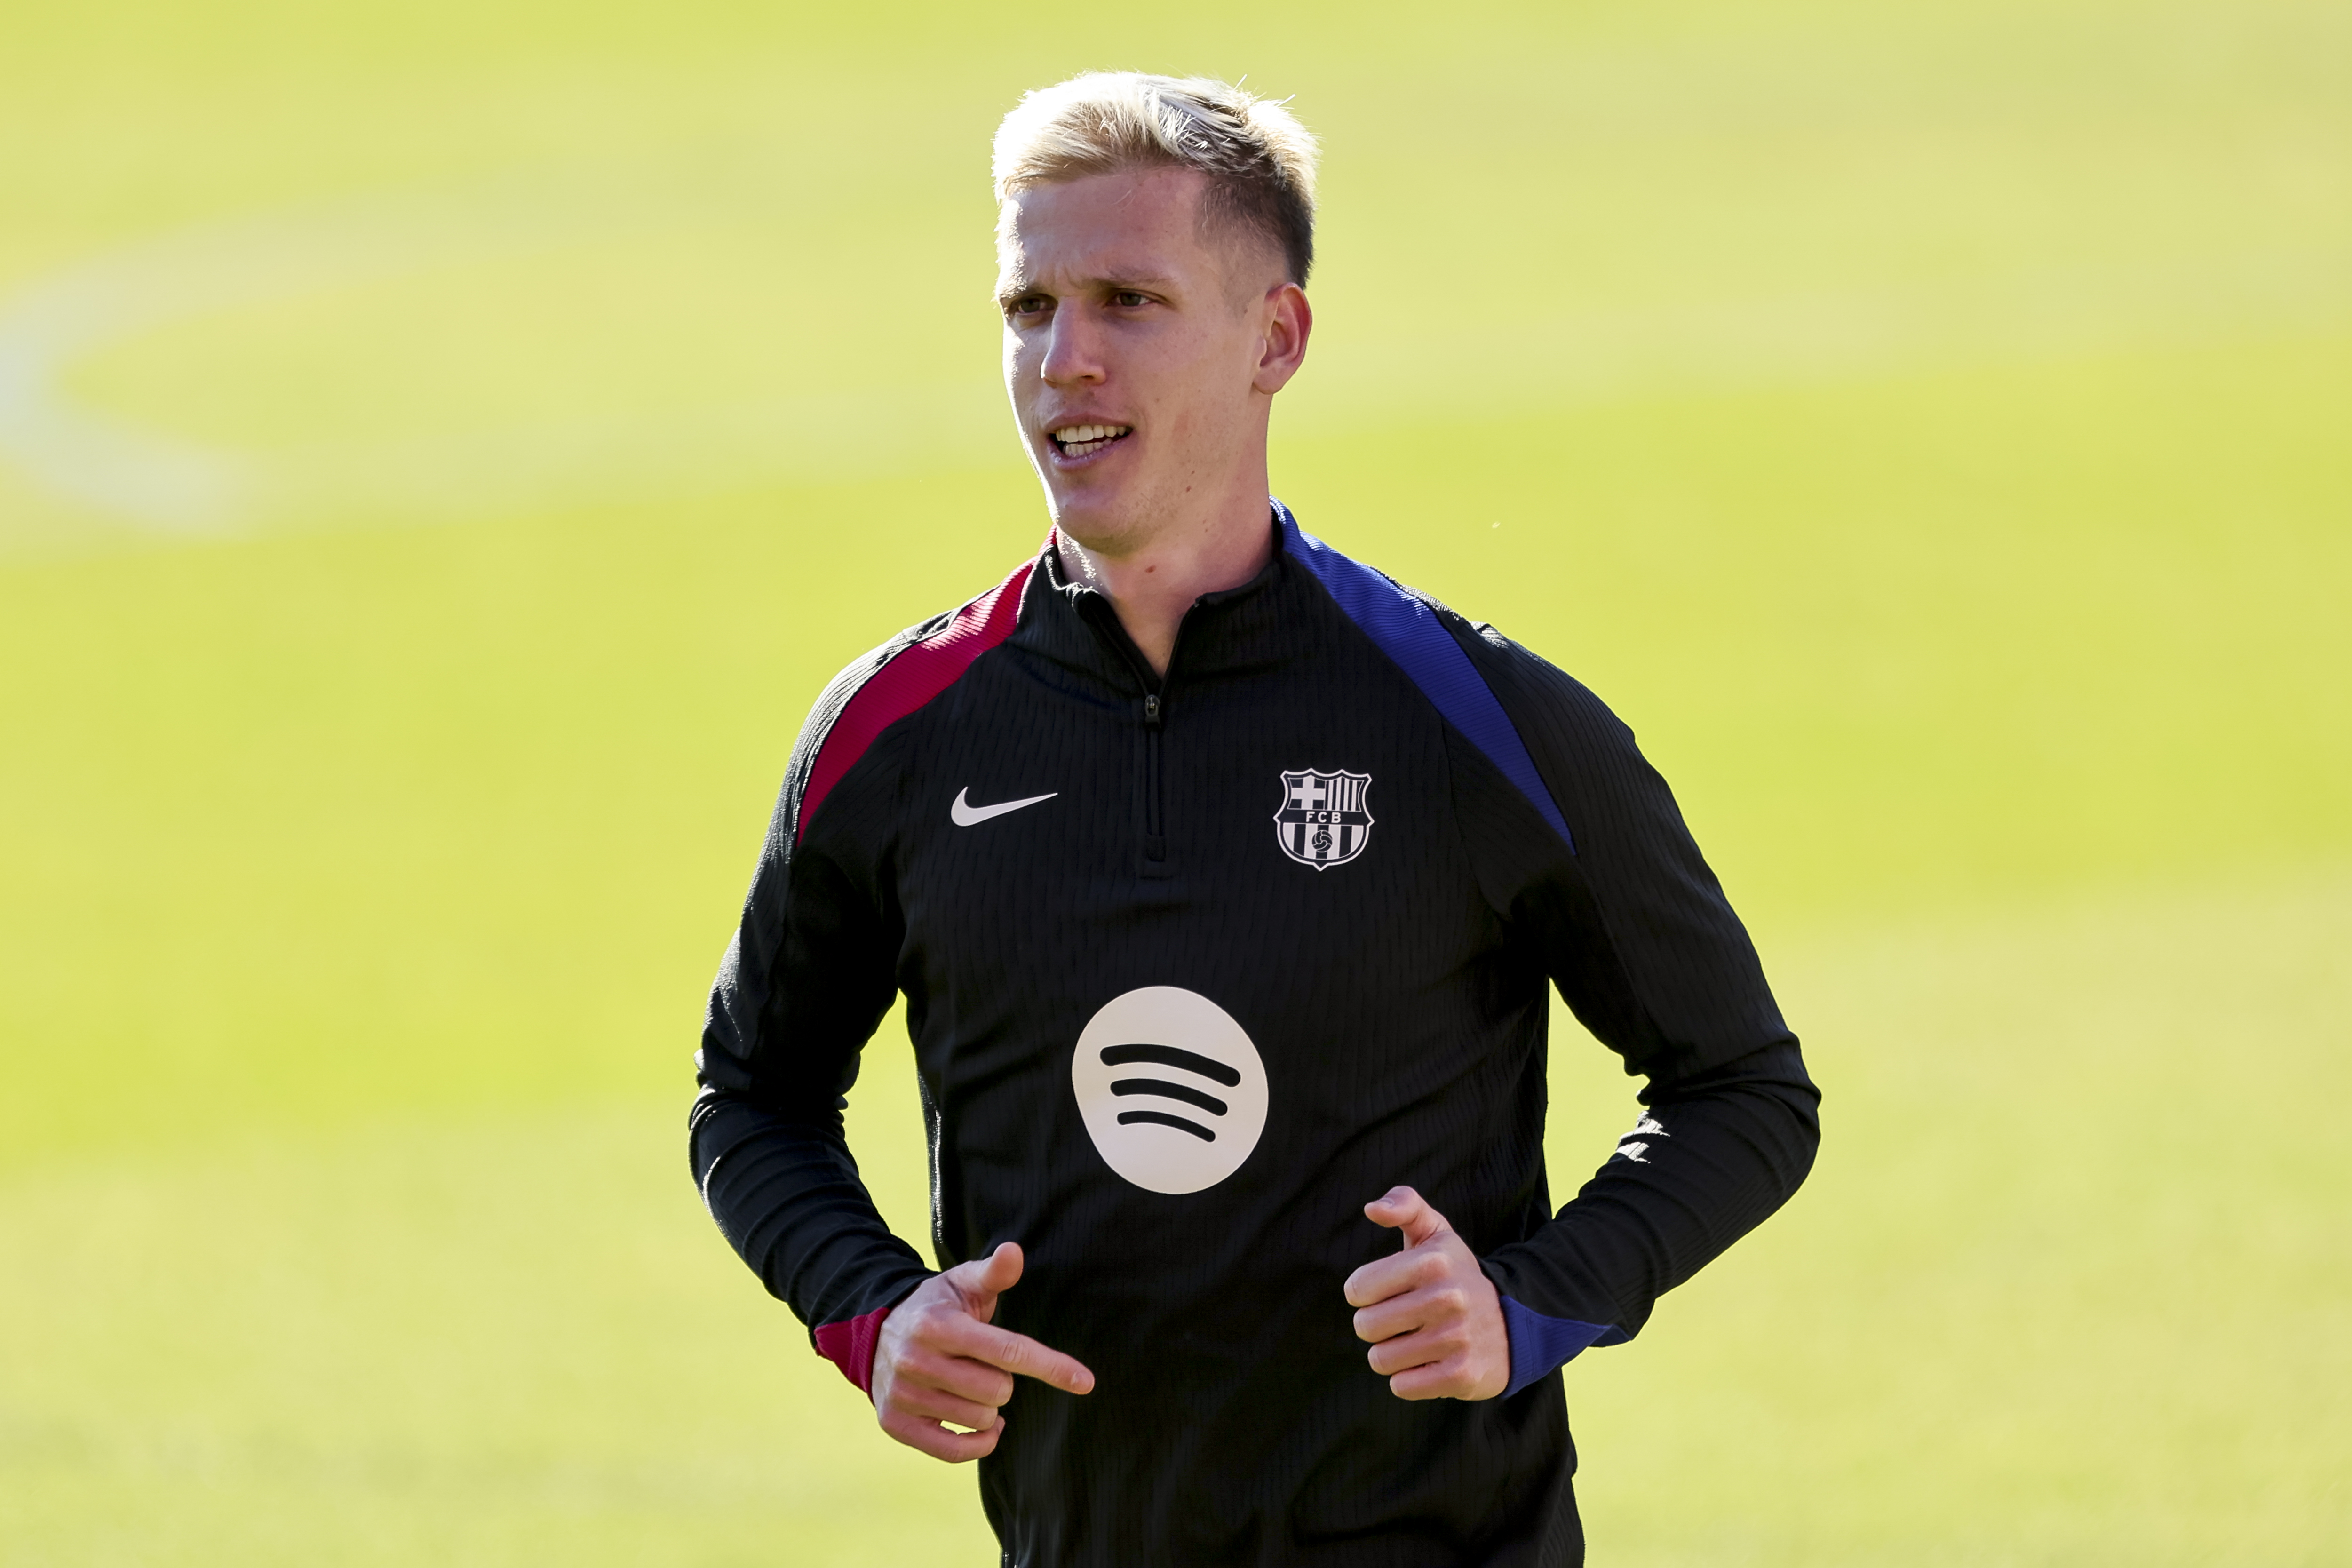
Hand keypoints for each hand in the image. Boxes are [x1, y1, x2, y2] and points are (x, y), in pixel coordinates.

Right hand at [870, 1241, 1094, 1461]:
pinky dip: (978, 1442)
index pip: (1007, 1351)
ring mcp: (904, 1395)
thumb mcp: (961, 1283)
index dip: (1051, 1366)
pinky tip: (980, 1425)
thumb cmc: (936, 1308)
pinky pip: (955, 1451)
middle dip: (1003, 1380)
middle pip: (999, 1390)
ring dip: (988, 1407)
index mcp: (939, 1325)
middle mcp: (917, 1360)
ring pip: (980, 1419)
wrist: (875, 1335)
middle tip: (984, 1365)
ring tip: (970, 1386)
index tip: (1086, 1382)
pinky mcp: (897, 1424)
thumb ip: (993, 1272)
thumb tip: (1014, 1251)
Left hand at [1343, 1185, 1509, 1400]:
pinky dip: (1409, 1379)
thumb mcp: (1437, 1233)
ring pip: (1380, 1360)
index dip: (1365, 1293)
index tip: (1387, 1292)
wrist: (1517, 1323)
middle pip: (1365, 1326)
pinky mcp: (1462, 1376)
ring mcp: (1456, 1339)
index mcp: (1432, 1261)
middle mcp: (1446, 1298)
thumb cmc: (1458, 1276)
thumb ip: (1405, 1205)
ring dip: (1391, 1355)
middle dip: (1376, 1326)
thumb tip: (1371, 1208)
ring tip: (1417, 1341)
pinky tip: (1430, 1363)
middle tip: (1402, 1320)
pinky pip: (1401, 1386)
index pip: (1357, 1288)